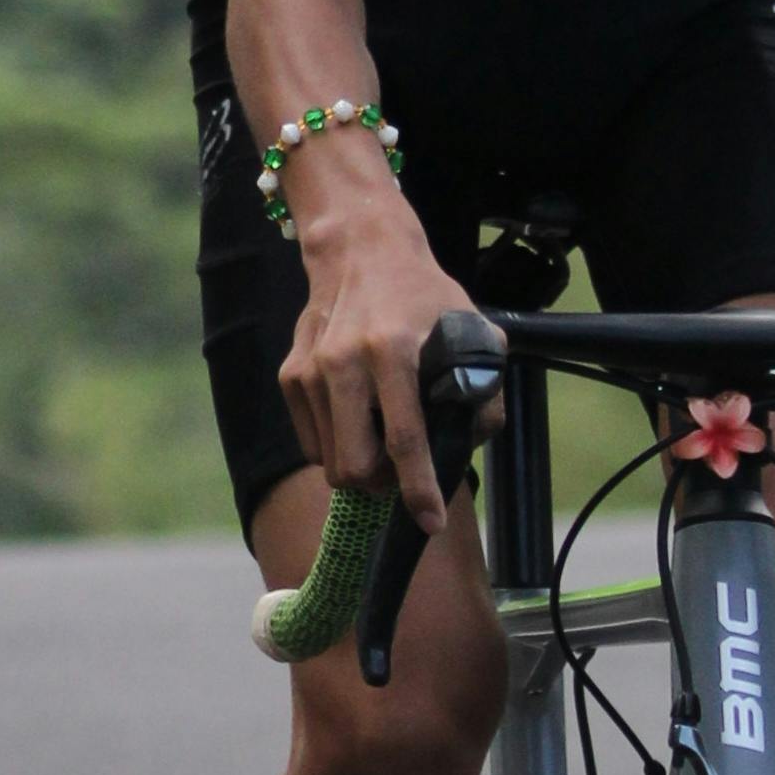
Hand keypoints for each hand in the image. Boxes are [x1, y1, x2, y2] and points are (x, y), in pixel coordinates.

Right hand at [278, 164, 477, 527]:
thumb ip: (483, 386)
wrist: (360, 252)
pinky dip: (336, 445)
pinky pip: (312, 443)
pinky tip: (357, 417)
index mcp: (394, 350)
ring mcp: (310, 370)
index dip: (419, 490)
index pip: (405, 439)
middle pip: (354, 467)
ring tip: (380, 440)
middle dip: (380, 486)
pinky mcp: (290, 376)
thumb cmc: (422, 295)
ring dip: (360, 466)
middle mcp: (345, 362)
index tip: (430, 522)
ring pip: (330, 463)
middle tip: (400, 474)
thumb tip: (469, 440)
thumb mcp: (470, 328)